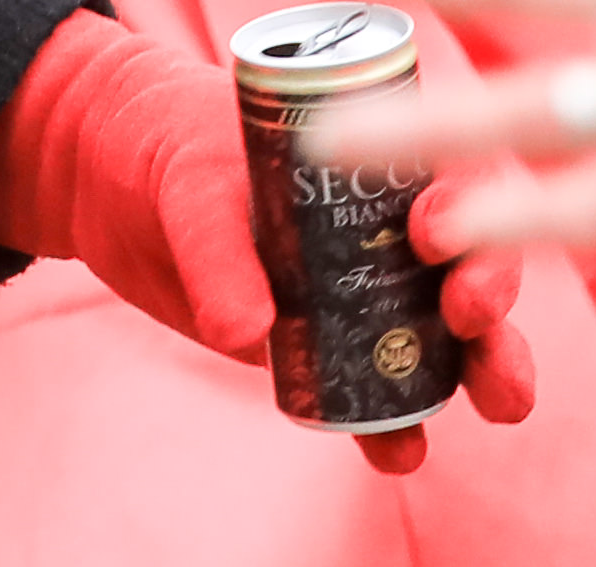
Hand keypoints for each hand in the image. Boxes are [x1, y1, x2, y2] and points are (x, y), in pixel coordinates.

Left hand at [0, 10, 534, 474]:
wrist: (101, 173)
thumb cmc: (159, 142)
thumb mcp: (185, 180)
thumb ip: (216, 253)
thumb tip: (248, 336)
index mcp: (373, 160)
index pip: (451, 182)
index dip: (467, 212)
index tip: (433, 241)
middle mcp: (384, 227)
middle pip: (471, 267)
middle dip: (493, 304)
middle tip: (478, 328)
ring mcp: (359, 291)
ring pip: (443, 340)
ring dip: (476, 376)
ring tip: (492, 407)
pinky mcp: (319, 345)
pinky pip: (371, 391)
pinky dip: (390, 424)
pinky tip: (396, 454)